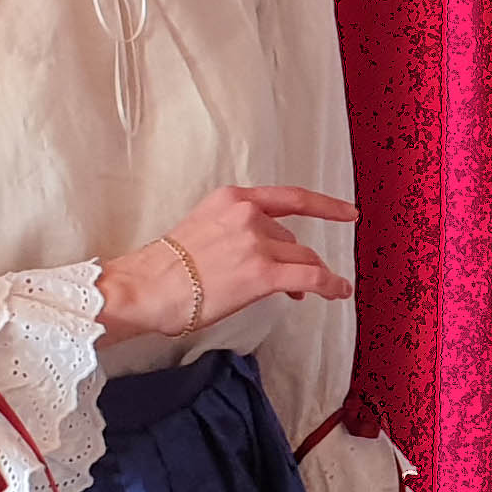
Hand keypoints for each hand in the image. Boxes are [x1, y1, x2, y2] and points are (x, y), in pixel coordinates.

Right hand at [97, 186, 355, 343]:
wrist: (146, 287)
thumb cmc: (163, 269)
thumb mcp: (201, 229)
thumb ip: (234, 232)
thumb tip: (261, 254)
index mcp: (231, 199)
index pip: (289, 198)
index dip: (324, 205)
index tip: (346, 210)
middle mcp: (248, 215)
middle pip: (292, 239)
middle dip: (296, 259)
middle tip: (295, 282)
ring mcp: (256, 243)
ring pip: (302, 259)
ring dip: (312, 276)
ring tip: (317, 292)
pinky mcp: (262, 273)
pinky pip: (310, 278)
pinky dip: (329, 285)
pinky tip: (337, 293)